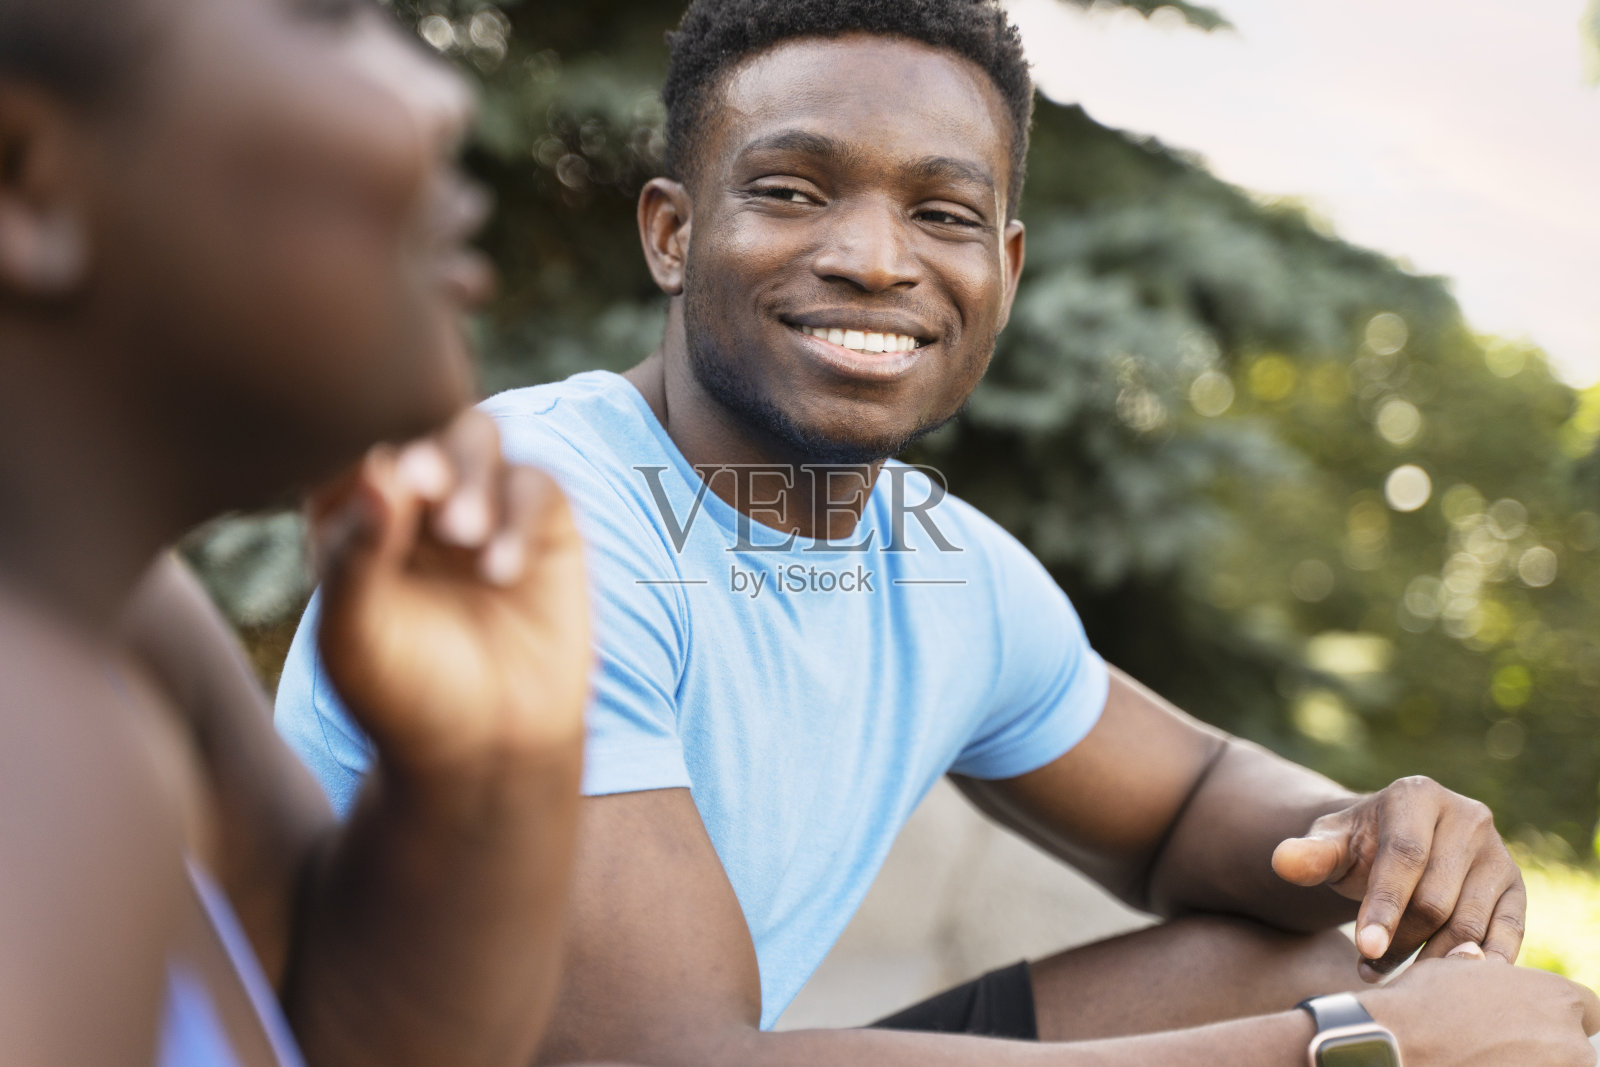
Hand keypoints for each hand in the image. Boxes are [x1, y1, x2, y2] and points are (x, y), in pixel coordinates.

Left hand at [309, 408, 589, 776]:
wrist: (487, 750)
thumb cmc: (404, 695)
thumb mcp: (356, 634)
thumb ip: (355, 555)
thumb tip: (373, 471)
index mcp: (352, 514)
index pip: (348, 449)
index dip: (358, 452)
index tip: (373, 489)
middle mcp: (417, 498)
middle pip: (419, 425)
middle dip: (427, 453)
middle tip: (426, 490)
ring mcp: (483, 503)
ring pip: (480, 437)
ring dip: (473, 473)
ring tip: (465, 533)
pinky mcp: (544, 523)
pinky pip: (538, 486)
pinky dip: (521, 516)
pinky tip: (501, 572)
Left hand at [1270, 776, 1522, 979]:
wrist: (1397, 846)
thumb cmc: (1359, 846)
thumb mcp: (1330, 843)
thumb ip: (1309, 854)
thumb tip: (1284, 862)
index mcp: (1417, 795)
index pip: (1404, 857)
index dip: (1384, 906)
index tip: (1364, 948)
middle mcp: (1468, 816)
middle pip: (1437, 898)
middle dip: (1400, 941)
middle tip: (1368, 968)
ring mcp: (1497, 851)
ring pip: (1470, 924)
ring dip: (1431, 961)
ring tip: (1393, 975)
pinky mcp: (1517, 885)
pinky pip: (1507, 934)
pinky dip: (1480, 965)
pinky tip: (1448, 981)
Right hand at [1365, 958, 1599, 1066]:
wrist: (1391, 1046)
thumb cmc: (1420, 1005)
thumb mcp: (1450, 968)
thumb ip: (1477, 966)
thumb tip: (1475, 958)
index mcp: (1557, 998)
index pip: (1588, 1008)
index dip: (1558, 1014)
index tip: (1532, 1022)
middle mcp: (1569, 1044)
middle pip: (1572, 1048)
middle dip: (1542, 1046)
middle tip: (1495, 1044)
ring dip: (1525, 1064)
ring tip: (1478, 1058)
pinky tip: (1468, 1066)